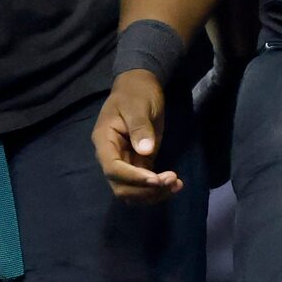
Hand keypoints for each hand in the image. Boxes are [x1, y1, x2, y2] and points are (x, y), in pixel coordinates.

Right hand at [92, 70, 182, 201]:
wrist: (140, 86)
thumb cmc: (137, 93)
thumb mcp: (139, 106)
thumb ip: (140, 127)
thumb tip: (145, 151)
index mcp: (104, 141)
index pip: (113, 168)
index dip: (133, 178)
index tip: (157, 179)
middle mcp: (111, 156)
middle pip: (121, 186)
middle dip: (145, 189)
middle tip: (172, 180)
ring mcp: (124, 162)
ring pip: (132, 191)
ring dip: (153, 194)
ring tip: (176, 185)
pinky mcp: (138, 164)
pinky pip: (143, 185)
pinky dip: (157, 189)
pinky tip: (175, 185)